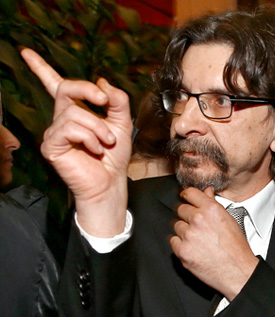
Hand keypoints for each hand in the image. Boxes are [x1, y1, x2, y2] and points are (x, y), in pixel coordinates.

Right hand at [20, 48, 132, 236]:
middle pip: (67, 88)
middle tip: (104, 102)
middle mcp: (62, 119)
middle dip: (88, 91)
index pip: (55, 85)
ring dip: (98, 127)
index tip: (26, 53)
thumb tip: (102, 82)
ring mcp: (54, 131)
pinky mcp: (51, 145)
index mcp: (76, 111)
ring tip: (105, 142)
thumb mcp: (123, 123)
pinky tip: (94, 149)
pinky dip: (89, 138)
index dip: (40, 68)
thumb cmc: (114, 156)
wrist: (111, 181)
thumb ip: (117, 101)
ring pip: (75, 113)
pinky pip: (71, 129)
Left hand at [170, 186, 258, 298]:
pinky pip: (173, 242)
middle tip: (197, 226)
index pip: (190, 193)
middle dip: (187, 216)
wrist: (237, 271)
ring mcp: (188, 236)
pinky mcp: (182, 251)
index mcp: (211, 210)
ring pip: (177, 226)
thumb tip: (206, 193)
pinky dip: (180, 245)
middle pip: (180, 210)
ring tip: (199, 240)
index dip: (187, 195)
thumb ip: (214, 204)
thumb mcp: (229, 220)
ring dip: (184, 232)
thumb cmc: (237, 249)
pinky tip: (194, 248)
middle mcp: (198, 220)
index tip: (185, 198)